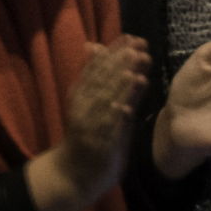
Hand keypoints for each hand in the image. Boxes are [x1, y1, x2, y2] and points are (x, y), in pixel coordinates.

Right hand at [29, 36, 147, 210]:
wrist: (72, 172)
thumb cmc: (84, 133)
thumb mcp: (85, 101)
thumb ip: (94, 76)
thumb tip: (95, 45)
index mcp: (80, 94)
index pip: (97, 67)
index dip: (114, 52)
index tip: (130, 38)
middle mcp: (83, 107)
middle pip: (103, 81)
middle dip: (121, 64)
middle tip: (138, 47)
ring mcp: (90, 126)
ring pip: (106, 104)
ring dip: (120, 87)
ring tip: (135, 71)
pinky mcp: (99, 146)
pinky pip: (108, 131)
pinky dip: (115, 119)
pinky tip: (125, 108)